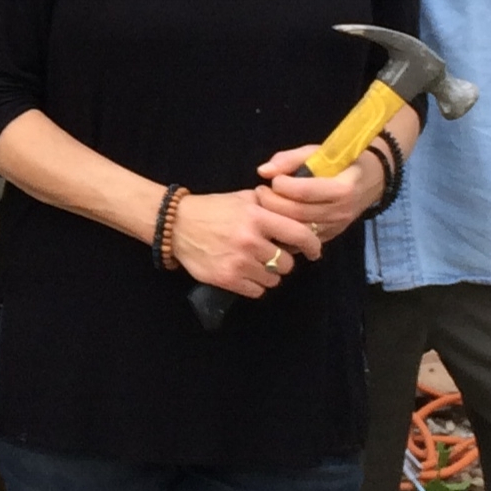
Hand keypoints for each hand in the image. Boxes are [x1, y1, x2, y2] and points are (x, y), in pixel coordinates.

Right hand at [172, 190, 321, 298]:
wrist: (176, 225)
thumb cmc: (213, 209)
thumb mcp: (242, 198)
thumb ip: (269, 205)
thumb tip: (297, 214)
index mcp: (257, 217)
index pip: (299, 234)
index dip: (312, 245)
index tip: (314, 251)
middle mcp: (250, 241)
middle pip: (288, 263)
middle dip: (282, 260)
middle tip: (270, 254)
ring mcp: (239, 262)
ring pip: (274, 279)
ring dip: (269, 274)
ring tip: (255, 263)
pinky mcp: (227, 279)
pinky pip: (257, 291)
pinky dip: (254, 285)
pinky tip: (244, 273)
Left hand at [257, 142, 379, 246]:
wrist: (371, 180)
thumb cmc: (342, 162)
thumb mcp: (318, 152)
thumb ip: (290, 159)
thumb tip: (263, 171)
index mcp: (342, 188)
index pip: (304, 192)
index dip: (282, 185)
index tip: (273, 179)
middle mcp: (341, 212)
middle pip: (298, 213)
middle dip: (273, 203)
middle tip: (260, 192)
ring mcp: (336, 227)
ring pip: (298, 229)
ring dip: (276, 218)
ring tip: (265, 204)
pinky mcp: (330, 237)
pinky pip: (302, 240)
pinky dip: (285, 231)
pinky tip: (274, 219)